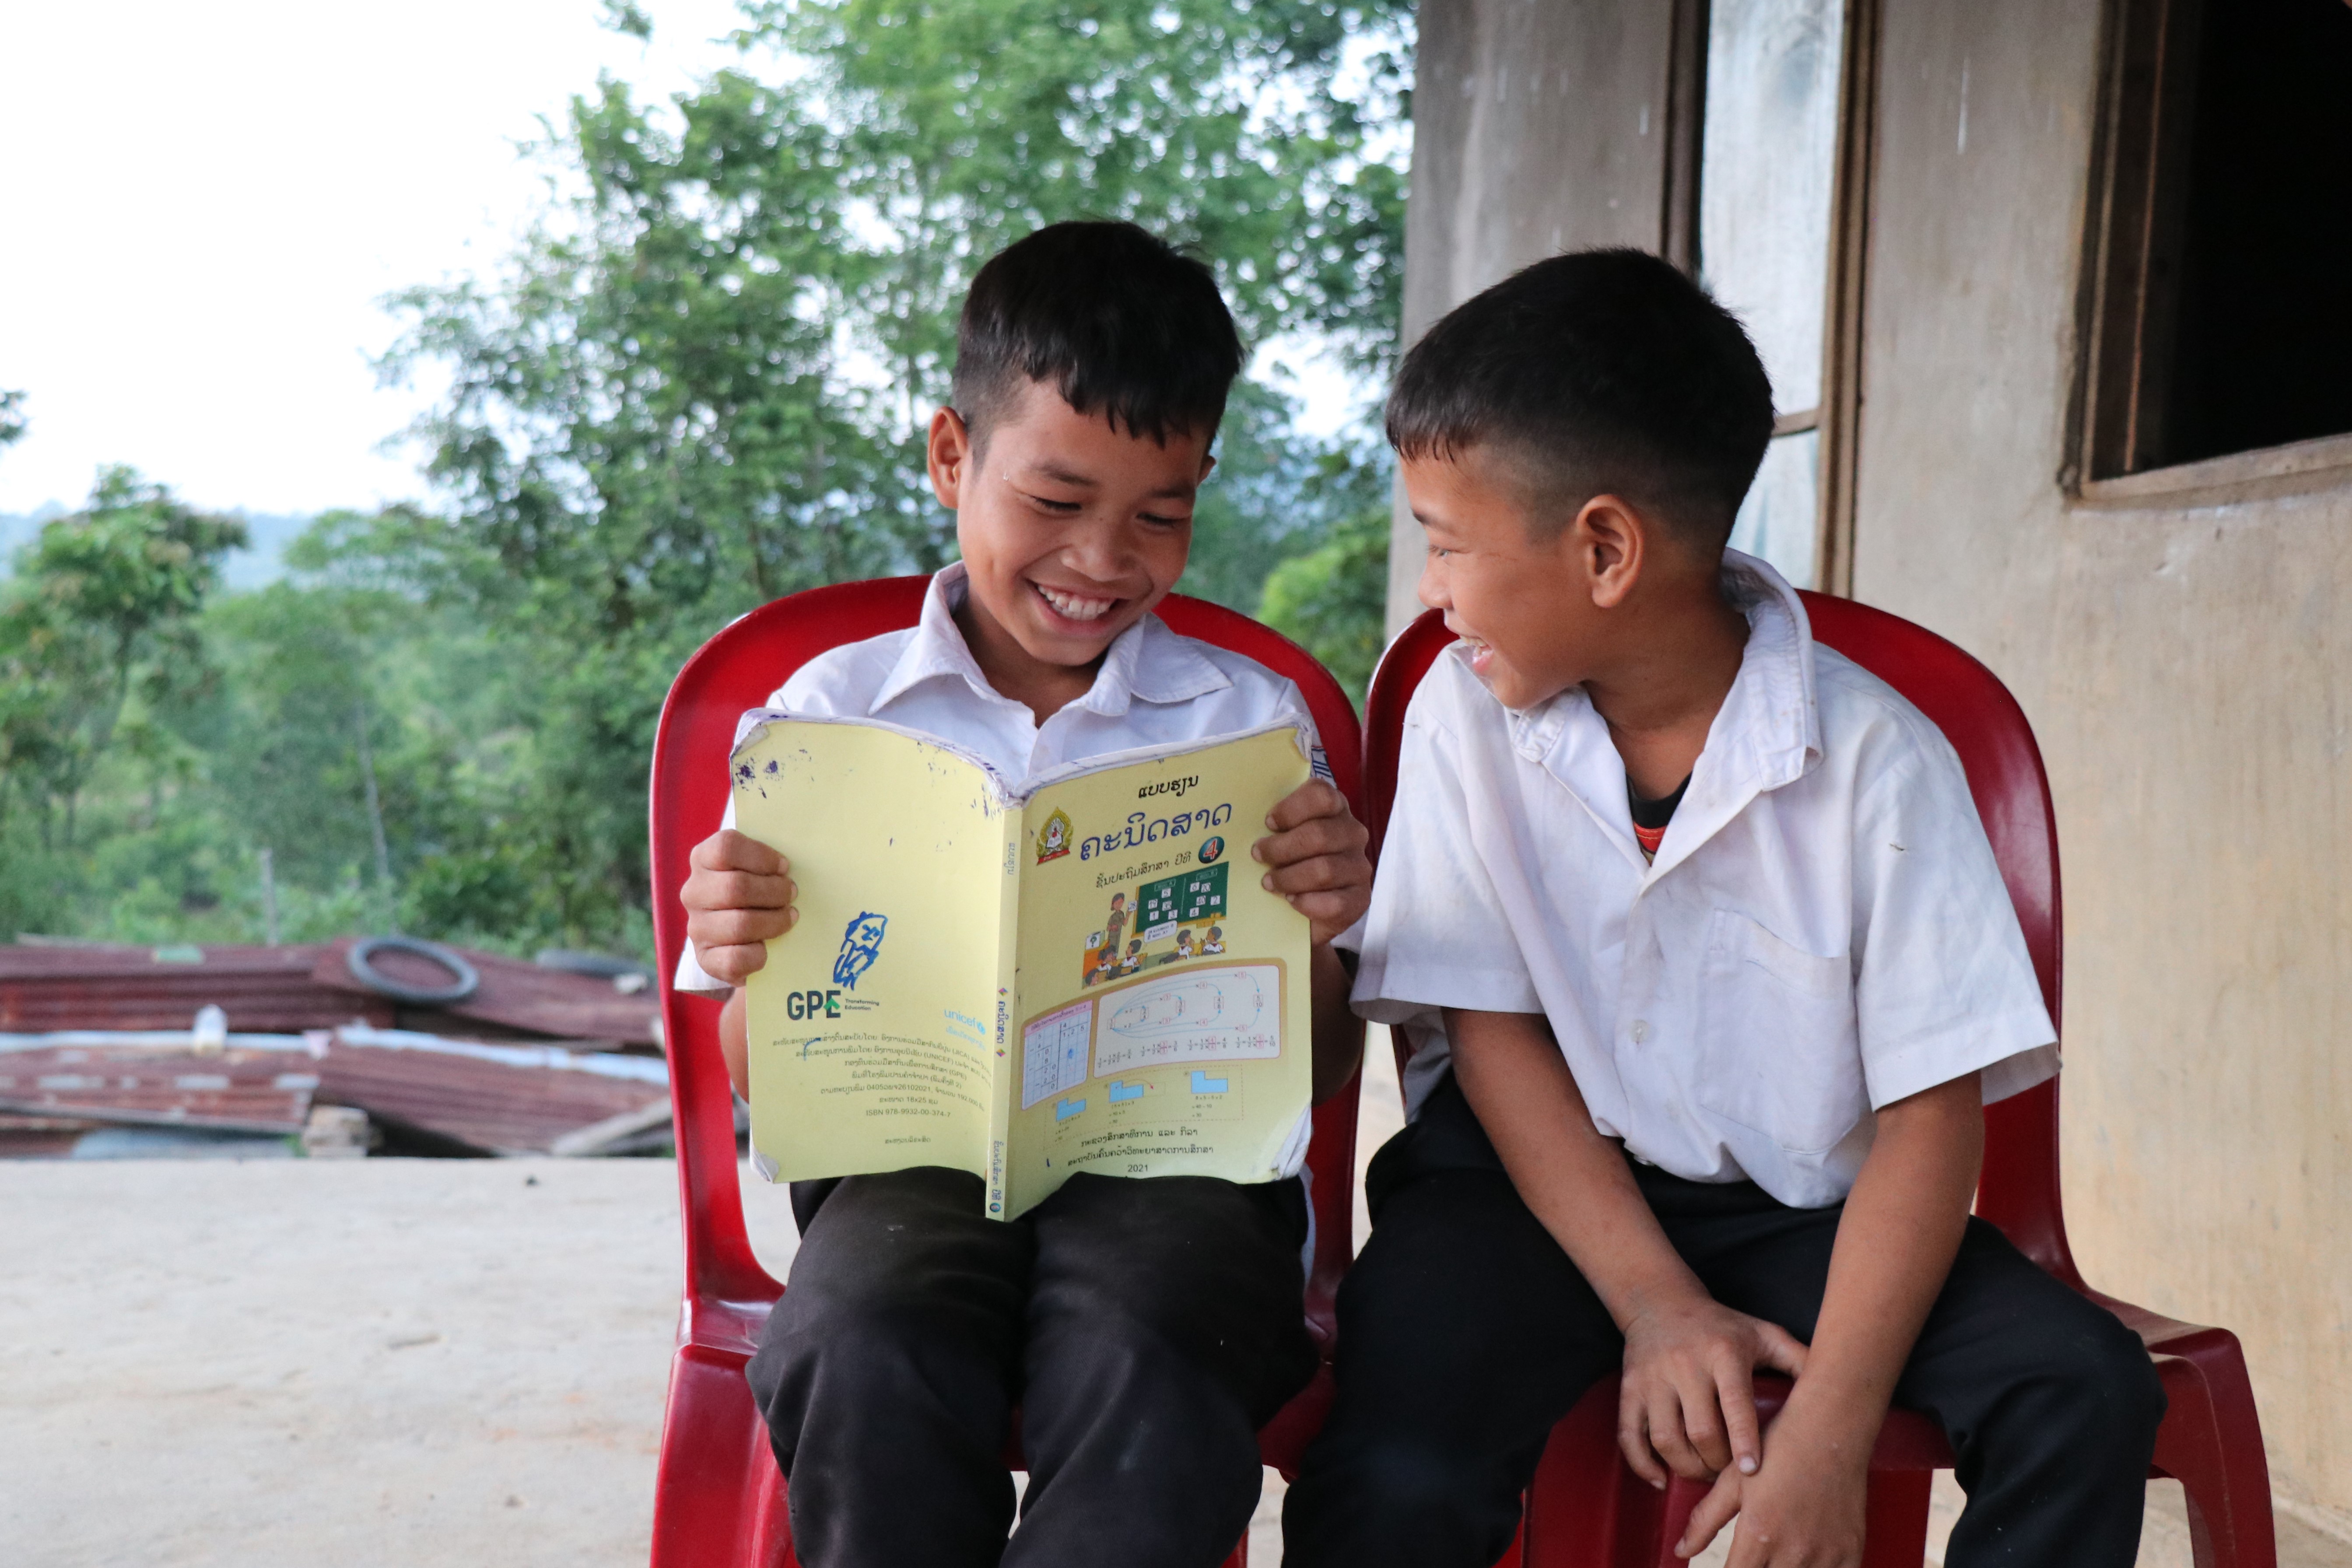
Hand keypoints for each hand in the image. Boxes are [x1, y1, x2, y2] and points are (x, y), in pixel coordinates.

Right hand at [681, 829, 797, 985]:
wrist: (736, 934)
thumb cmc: (754, 889)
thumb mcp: (756, 866)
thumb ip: (767, 860)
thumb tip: (788, 868)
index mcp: (703, 859)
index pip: (726, 848)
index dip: (762, 857)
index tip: (784, 866)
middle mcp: (694, 892)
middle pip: (736, 887)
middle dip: (774, 891)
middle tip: (791, 893)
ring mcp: (697, 927)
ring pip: (739, 924)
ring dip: (774, 921)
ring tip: (789, 917)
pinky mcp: (705, 958)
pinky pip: (735, 959)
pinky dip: (758, 955)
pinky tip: (766, 947)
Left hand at [1252, 780, 1371, 946]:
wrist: (1301, 911)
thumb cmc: (1286, 863)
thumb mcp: (1279, 837)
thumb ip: (1270, 825)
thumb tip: (1236, 823)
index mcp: (1334, 808)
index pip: (1322, 795)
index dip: (1292, 808)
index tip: (1268, 823)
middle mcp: (1352, 833)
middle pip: (1319, 835)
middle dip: (1281, 848)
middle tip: (1258, 856)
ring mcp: (1359, 866)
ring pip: (1325, 870)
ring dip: (1289, 878)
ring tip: (1269, 883)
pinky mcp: (1360, 899)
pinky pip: (1335, 902)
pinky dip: (1307, 903)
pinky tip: (1292, 901)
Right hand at [1618, 1294, 1809, 1484]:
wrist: (1660, 1302)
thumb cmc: (1722, 1326)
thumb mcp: (1763, 1333)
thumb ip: (1798, 1359)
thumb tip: (1838, 1386)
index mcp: (1723, 1354)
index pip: (1734, 1404)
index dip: (1743, 1441)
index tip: (1751, 1472)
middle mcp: (1685, 1365)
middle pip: (1700, 1431)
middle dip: (1718, 1463)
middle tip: (1730, 1474)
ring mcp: (1652, 1379)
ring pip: (1666, 1439)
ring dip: (1686, 1468)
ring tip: (1703, 1474)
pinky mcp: (1630, 1390)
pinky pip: (1629, 1435)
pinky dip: (1642, 1464)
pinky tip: (1661, 1479)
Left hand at [1675, 1404, 1868, 1566]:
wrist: (1830, 1428)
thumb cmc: (1778, 1449)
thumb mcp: (1732, 1481)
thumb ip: (1704, 1520)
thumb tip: (1681, 1550)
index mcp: (1758, 1535)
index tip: (1730, 1565)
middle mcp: (1793, 1551)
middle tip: (1753, 1557)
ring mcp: (1826, 1554)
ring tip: (1778, 1555)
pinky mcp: (1851, 1551)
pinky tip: (1808, 1559)